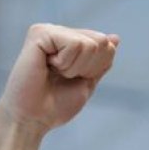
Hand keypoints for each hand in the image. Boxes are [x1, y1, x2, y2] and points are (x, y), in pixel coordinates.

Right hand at [0, 23, 119, 132]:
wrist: (33, 118)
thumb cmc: (56, 105)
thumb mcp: (88, 82)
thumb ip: (101, 61)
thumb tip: (115, 38)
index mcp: (70, 42)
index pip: (106, 45)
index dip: (96, 68)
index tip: (74, 79)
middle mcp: (59, 32)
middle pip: (100, 41)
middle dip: (88, 67)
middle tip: (62, 77)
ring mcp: (48, 30)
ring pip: (89, 44)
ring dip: (74, 67)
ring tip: (53, 73)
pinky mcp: (39, 33)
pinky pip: (74, 44)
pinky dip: (65, 63)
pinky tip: (47, 67)